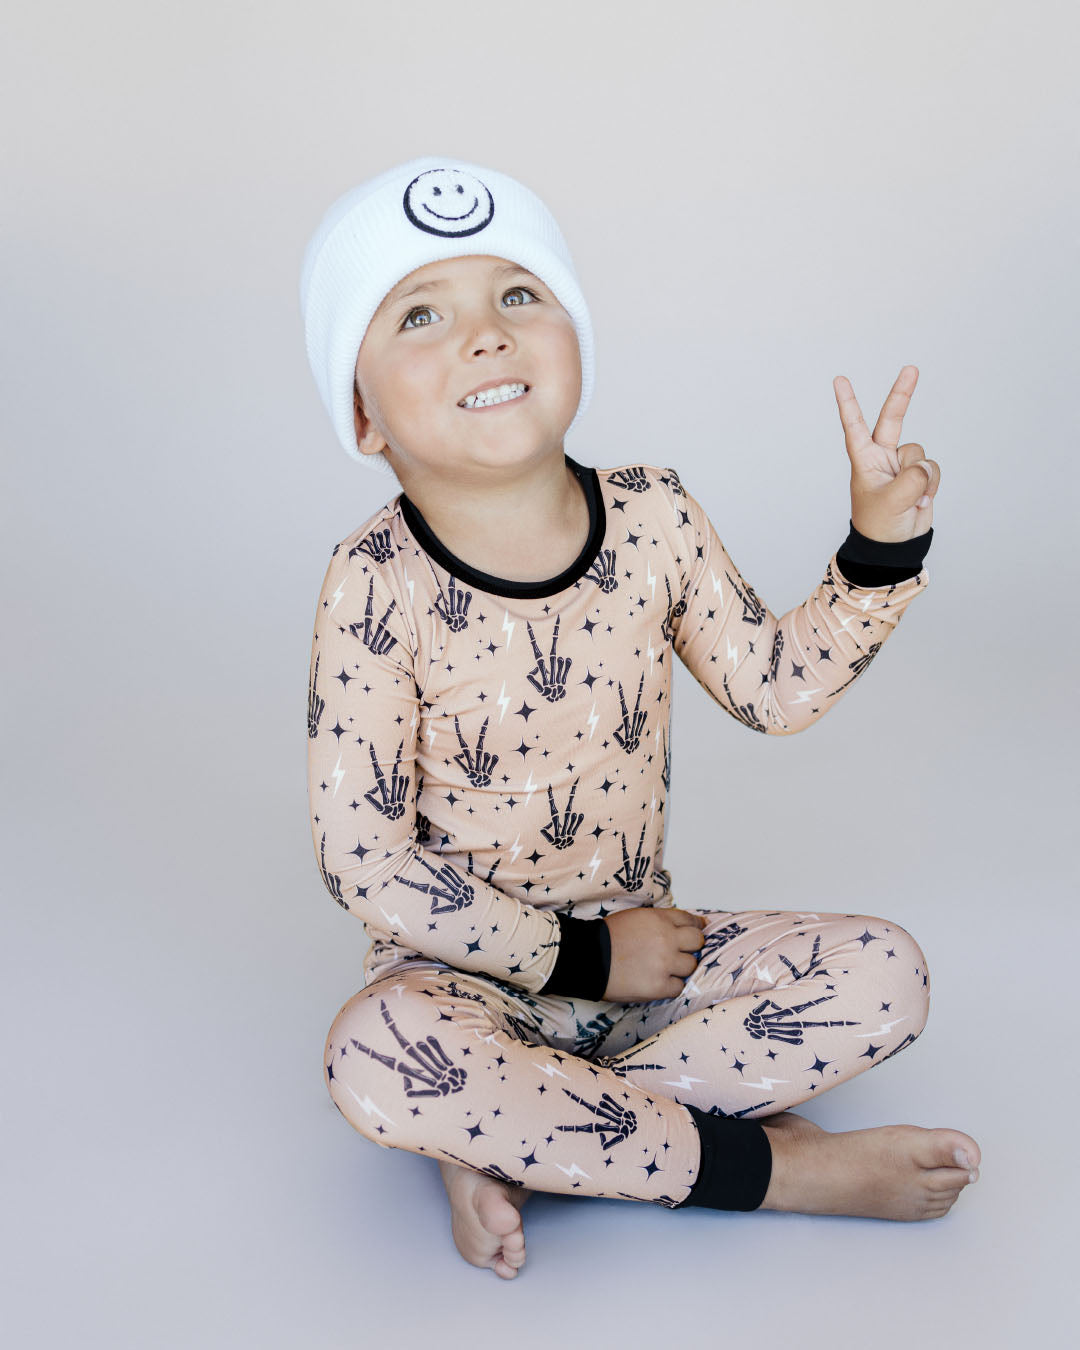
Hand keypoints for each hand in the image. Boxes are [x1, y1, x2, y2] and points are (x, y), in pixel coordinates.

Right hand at [602, 907, 707, 1003]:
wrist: (588, 957)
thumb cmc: (607, 937)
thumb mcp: (635, 917)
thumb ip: (659, 920)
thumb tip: (680, 926)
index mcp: (660, 919)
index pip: (690, 920)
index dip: (696, 926)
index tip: (699, 930)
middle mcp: (667, 939)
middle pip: (698, 942)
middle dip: (692, 946)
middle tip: (681, 952)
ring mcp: (665, 963)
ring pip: (690, 966)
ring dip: (680, 968)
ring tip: (664, 969)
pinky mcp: (659, 986)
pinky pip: (678, 987)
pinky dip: (670, 986)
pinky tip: (658, 982)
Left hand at [833, 365, 940, 542]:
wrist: (896, 546)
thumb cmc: (880, 526)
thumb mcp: (891, 502)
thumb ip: (911, 479)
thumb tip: (925, 466)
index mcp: (864, 460)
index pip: (854, 426)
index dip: (848, 402)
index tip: (839, 379)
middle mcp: (881, 457)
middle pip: (892, 418)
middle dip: (902, 394)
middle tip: (911, 369)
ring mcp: (901, 465)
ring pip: (919, 453)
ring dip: (920, 475)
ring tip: (909, 497)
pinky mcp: (919, 475)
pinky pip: (933, 468)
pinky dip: (932, 484)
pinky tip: (921, 500)